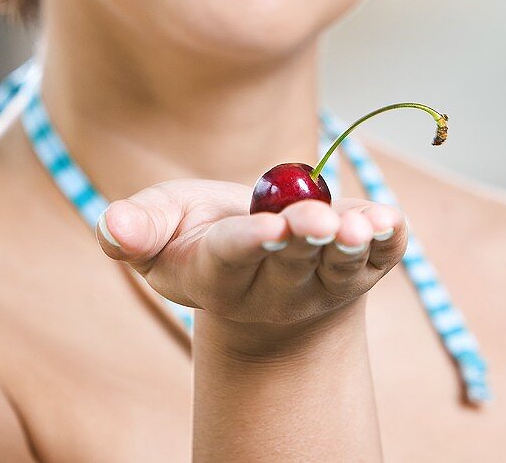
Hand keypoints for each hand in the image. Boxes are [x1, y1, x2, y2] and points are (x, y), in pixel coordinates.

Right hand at [96, 179, 406, 332]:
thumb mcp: (162, 225)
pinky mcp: (362, 266)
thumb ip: (136, 227)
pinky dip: (390, 239)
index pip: (234, 260)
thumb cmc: (201, 232)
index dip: (250, 244)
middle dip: (304, 238)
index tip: (266, 228)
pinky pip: (381, 258)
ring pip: (340, 267)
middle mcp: (275, 289)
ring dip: (352, 244)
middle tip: (315, 217)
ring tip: (360, 224)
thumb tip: (112, 226)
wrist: (262, 256)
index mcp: (219, 276)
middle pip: (292, 264)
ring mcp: (322, 281)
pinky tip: (393, 220)